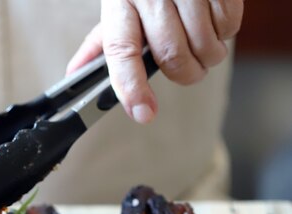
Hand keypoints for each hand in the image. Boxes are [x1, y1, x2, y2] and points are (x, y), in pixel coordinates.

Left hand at [67, 0, 242, 123]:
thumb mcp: (117, 5)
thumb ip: (100, 42)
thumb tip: (74, 75)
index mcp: (120, 0)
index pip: (121, 50)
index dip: (132, 86)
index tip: (142, 113)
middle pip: (171, 54)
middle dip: (184, 75)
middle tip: (187, 72)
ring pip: (205, 44)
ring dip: (208, 58)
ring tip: (202, 47)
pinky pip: (230, 25)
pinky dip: (225, 35)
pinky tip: (213, 24)